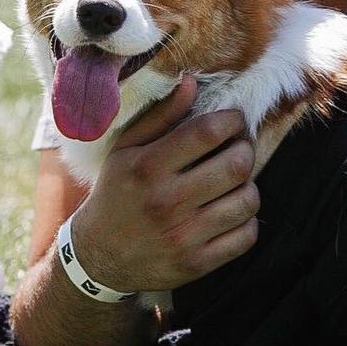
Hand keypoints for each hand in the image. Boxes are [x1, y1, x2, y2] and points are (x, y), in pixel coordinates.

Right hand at [69, 74, 259, 291]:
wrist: (98, 257)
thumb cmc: (117, 192)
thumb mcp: (126, 149)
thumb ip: (161, 115)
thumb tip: (192, 82)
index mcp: (148, 167)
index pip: (208, 132)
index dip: (231, 120)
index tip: (231, 121)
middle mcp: (166, 201)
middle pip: (236, 165)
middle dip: (245, 150)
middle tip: (237, 149)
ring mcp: (183, 236)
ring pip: (247, 200)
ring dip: (247, 186)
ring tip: (233, 182)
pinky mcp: (196, 264)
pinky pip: (246, 236)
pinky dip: (245, 221)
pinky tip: (229, 212)